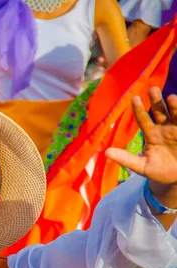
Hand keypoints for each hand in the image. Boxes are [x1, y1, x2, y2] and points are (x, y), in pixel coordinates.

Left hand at [106, 87, 176, 207]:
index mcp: (152, 134)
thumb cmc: (159, 171)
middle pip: (160, 112)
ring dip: (175, 106)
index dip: (139, 110)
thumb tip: (105, 152)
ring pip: (176, 115)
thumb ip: (126, 159)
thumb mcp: (141, 167)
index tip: (134, 98)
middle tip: (152, 89)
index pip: (143, 120)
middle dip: (157, 101)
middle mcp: (165, 128)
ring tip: (172, 98)